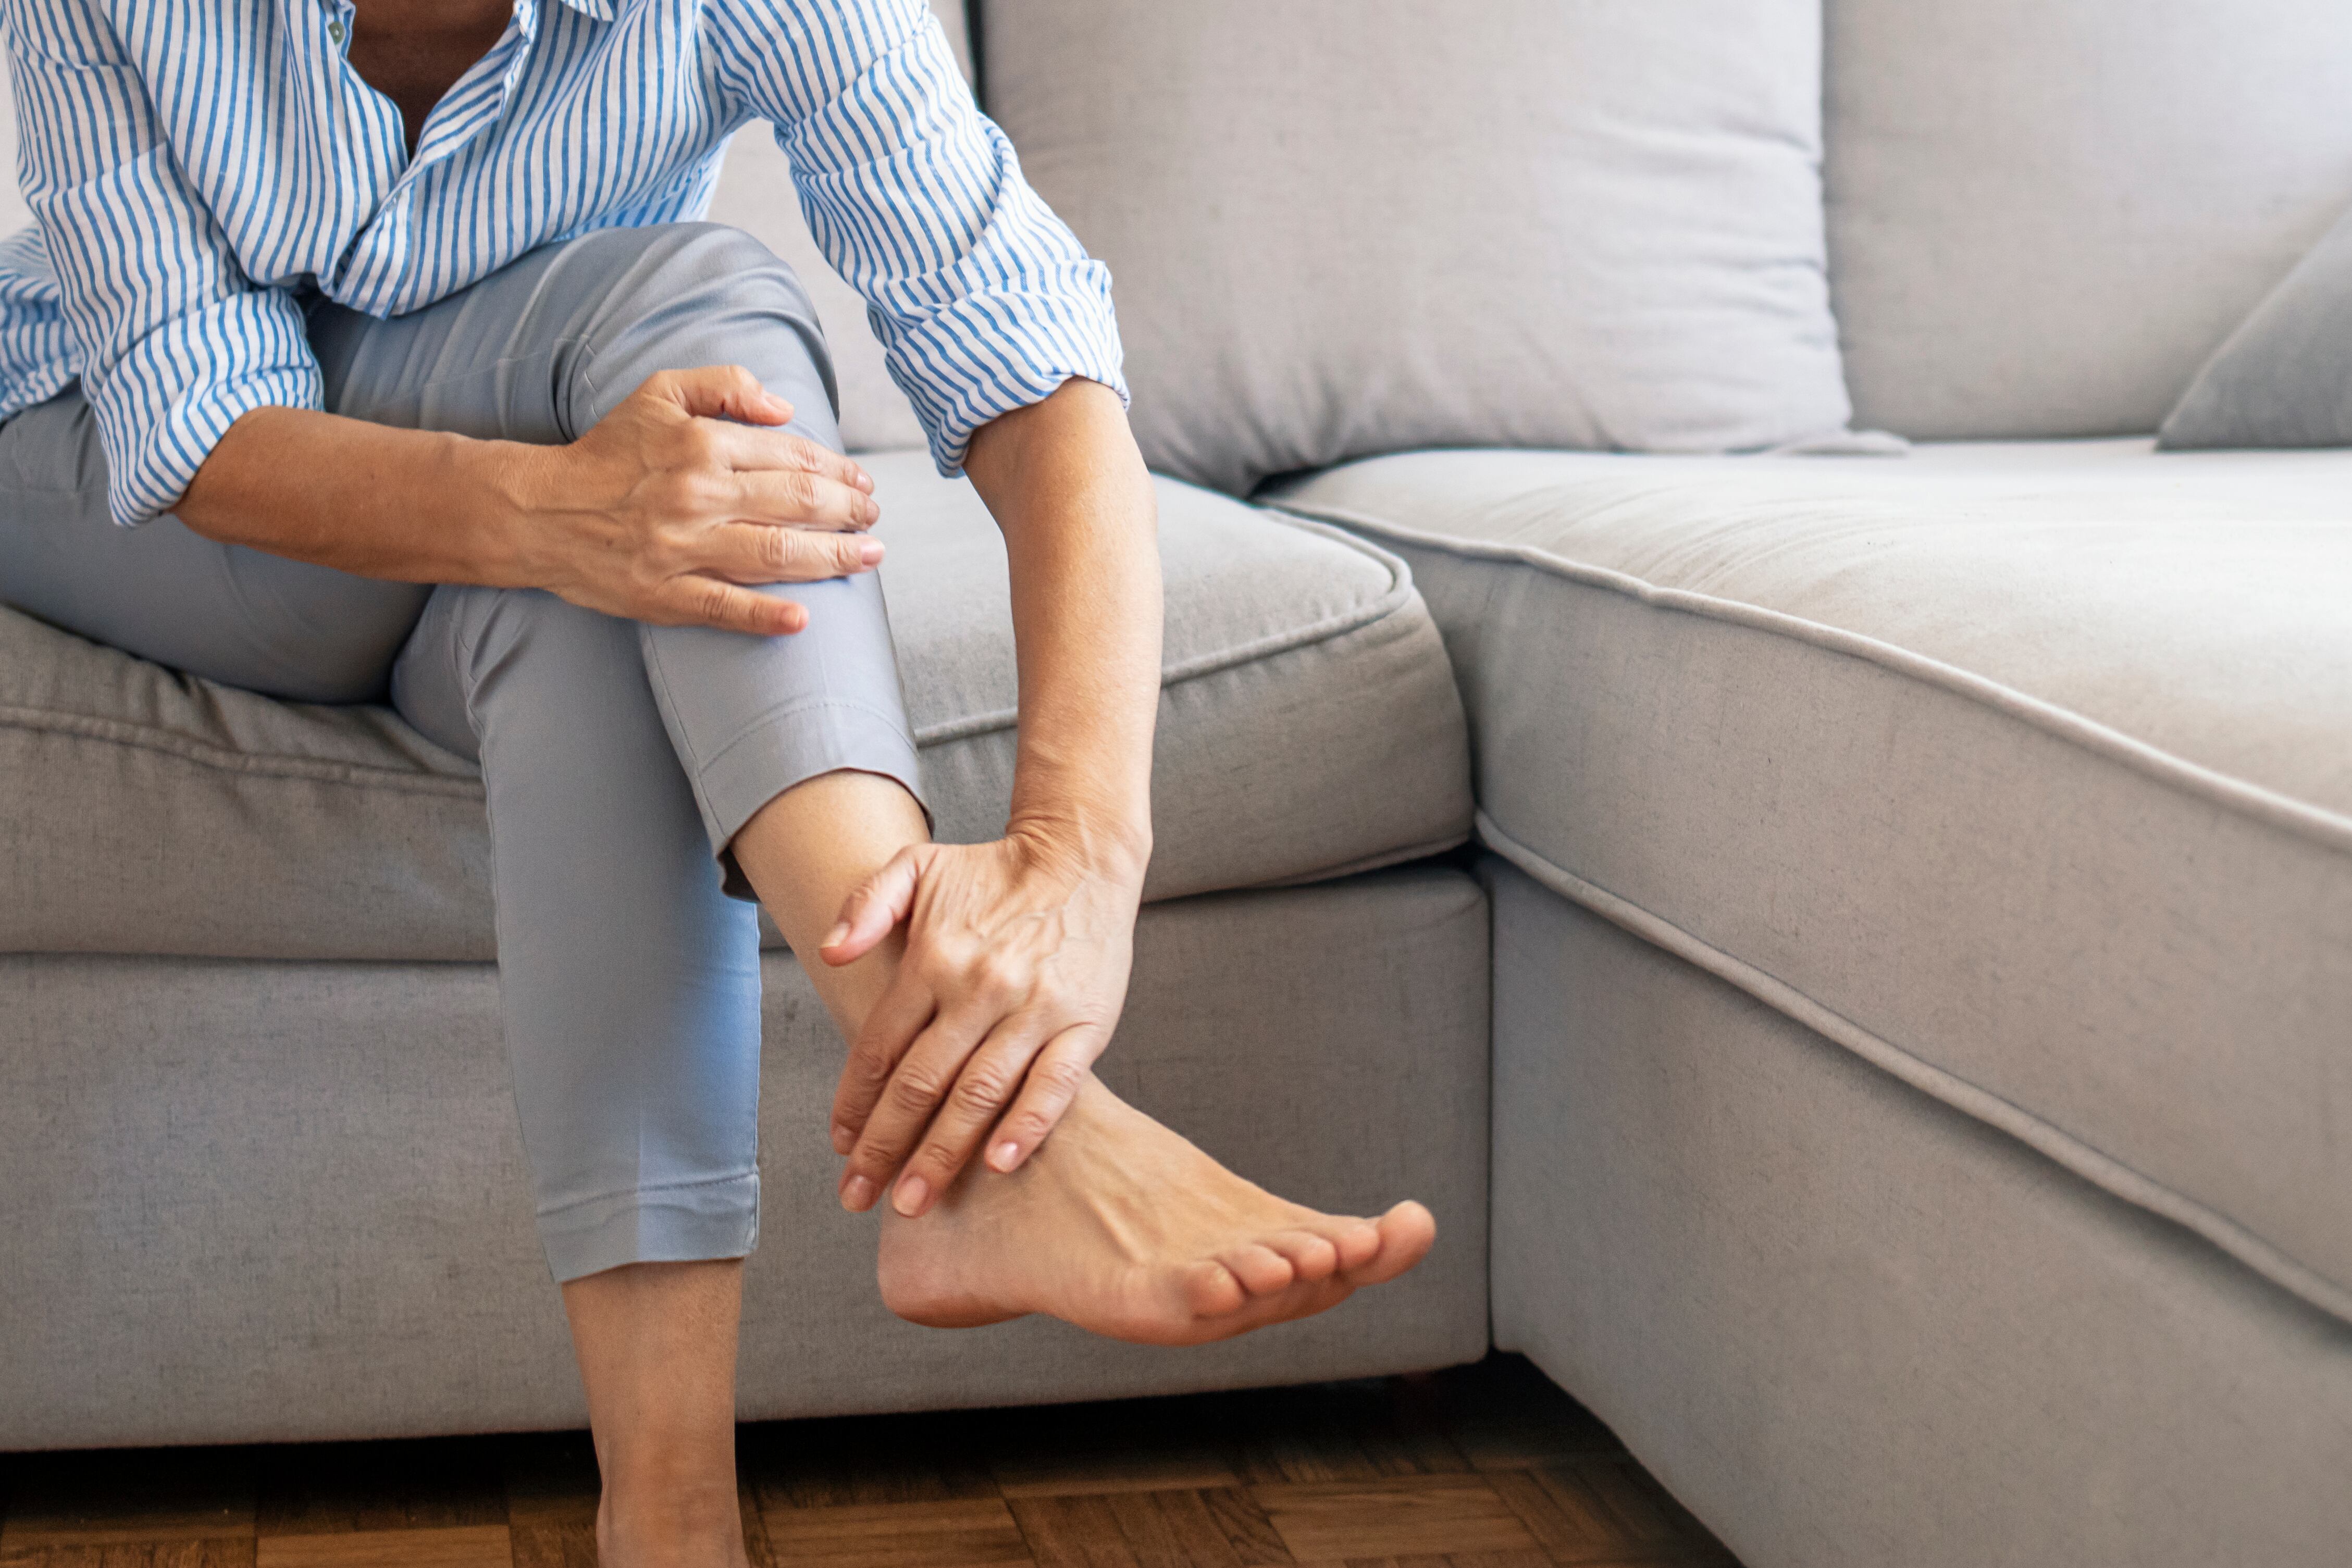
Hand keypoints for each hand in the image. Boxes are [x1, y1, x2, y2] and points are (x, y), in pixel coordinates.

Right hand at [515, 364, 883, 634]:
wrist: (538, 510)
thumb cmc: (607, 453)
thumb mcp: (659, 393)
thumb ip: (725, 384)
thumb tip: (785, 408)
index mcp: (700, 445)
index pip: (790, 457)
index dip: (836, 471)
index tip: (861, 482)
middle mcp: (696, 496)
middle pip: (795, 505)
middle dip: (847, 512)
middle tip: (875, 518)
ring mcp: (680, 549)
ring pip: (775, 555)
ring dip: (833, 558)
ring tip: (869, 557)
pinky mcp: (663, 593)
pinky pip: (723, 607)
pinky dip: (766, 616)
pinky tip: (804, 619)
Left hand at [822, 824, 1145, 1216]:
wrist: (1083, 856)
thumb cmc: (993, 871)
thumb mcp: (917, 866)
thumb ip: (866, 903)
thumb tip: (829, 953)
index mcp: (934, 958)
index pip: (880, 1046)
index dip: (855, 1101)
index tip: (840, 1145)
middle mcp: (979, 987)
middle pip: (920, 1082)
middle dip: (884, 1146)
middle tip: (858, 1196)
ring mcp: (1034, 1008)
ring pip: (978, 1093)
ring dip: (942, 1153)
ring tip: (912, 1200)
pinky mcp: (1084, 1023)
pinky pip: (1053, 1084)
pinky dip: (1026, 1126)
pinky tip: (998, 1164)